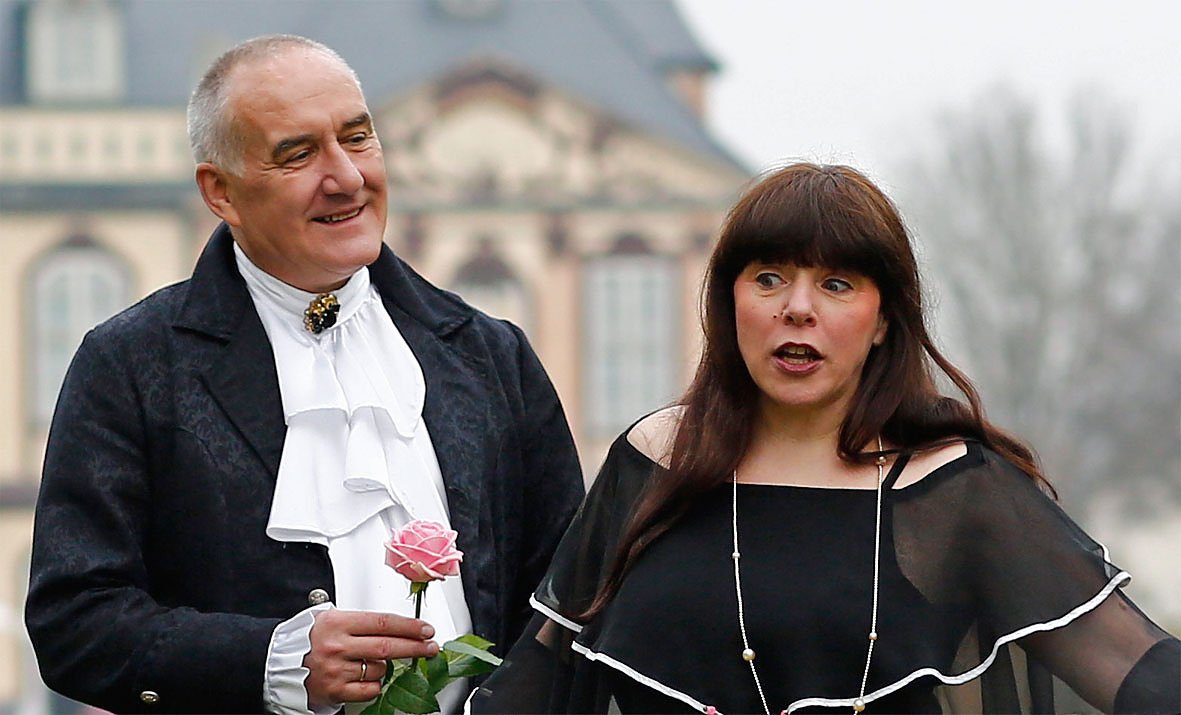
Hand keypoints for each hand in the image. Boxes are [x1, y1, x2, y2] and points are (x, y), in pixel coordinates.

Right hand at [304, 609, 439, 707]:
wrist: (276, 663)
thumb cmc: (307, 639)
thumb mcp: (330, 618)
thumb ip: (360, 622)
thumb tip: (397, 626)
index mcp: (338, 623)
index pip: (383, 622)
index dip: (409, 626)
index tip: (426, 629)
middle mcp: (337, 646)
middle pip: (387, 646)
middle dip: (415, 647)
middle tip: (431, 647)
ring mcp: (336, 670)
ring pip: (379, 669)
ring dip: (385, 667)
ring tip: (371, 662)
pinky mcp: (335, 690)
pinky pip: (369, 690)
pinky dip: (373, 685)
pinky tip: (364, 678)